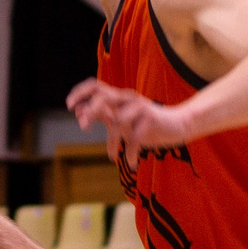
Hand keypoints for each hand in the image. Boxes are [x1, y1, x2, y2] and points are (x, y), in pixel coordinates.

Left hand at [68, 78, 191, 165]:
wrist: (178, 124)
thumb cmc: (147, 123)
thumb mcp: (122, 120)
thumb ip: (103, 115)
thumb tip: (79, 113)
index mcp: (119, 97)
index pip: (95, 86)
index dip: (79, 93)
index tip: (69, 106)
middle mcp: (128, 98)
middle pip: (103, 96)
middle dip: (91, 110)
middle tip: (83, 127)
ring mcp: (140, 107)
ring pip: (118, 121)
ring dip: (111, 142)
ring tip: (111, 156)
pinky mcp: (150, 119)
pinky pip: (134, 137)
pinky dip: (129, 152)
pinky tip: (130, 162)